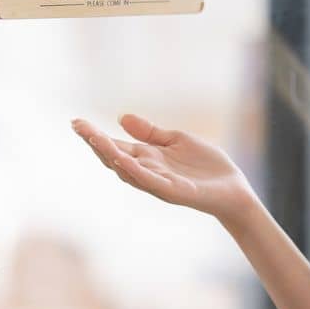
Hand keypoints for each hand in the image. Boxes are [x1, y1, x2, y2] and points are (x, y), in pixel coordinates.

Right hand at [71, 114, 255, 221]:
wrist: (233, 189)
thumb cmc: (206, 166)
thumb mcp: (177, 140)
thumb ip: (150, 132)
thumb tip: (120, 117)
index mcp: (148, 158)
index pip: (116, 146)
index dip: (95, 135)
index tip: (76, 122)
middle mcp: (148, 171)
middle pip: (114, 158)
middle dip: (95, 143)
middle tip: (77, 127)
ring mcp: (159, 183)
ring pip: (128, 170)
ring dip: (109, 155)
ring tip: (93, 138)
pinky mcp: (174, 191)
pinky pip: (150, 181)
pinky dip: (134, 170)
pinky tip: (122, 159)